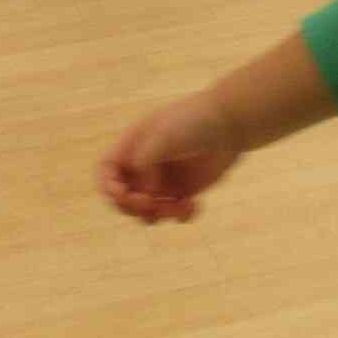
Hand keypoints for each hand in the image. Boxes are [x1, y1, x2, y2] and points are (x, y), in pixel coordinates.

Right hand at [97, 93, 241, 223]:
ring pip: (147, 211)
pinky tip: (193, 206)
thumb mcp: (163, 135)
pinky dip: (180, 216)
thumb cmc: (194, 122)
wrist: (231, 122)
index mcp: (132, 146)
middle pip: (122, 198)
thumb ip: (144, 162)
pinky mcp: (184, 191)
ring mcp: (163, 180)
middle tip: (151, 204)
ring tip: (180, 205)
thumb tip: (146, 191)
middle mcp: (144, 165)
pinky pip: (172, 214)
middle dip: (132, 207)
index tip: (124, 193)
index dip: (107, 186)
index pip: (106, 170)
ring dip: (158, 215)